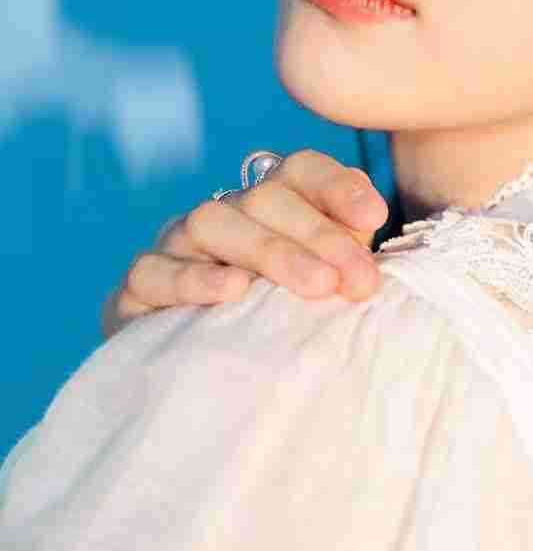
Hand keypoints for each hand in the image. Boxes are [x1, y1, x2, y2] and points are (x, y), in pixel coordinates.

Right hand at [102, 150, 389, 337]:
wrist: (202, 379)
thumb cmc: (278, 324)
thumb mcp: (321, 287)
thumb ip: (347, 258)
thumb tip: (373, 237)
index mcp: (270, 205)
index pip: (301, 171)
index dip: (337, 187)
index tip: (376, 218)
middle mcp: (224, 215)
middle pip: (265, 199)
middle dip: (319, 236)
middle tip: (358, 281)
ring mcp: (176, 246)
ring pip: (211, 222)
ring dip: (270, 251)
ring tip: (314, 285)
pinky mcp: (138, 288)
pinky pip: (154, 271)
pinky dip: (193, 278)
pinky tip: (232, 292)